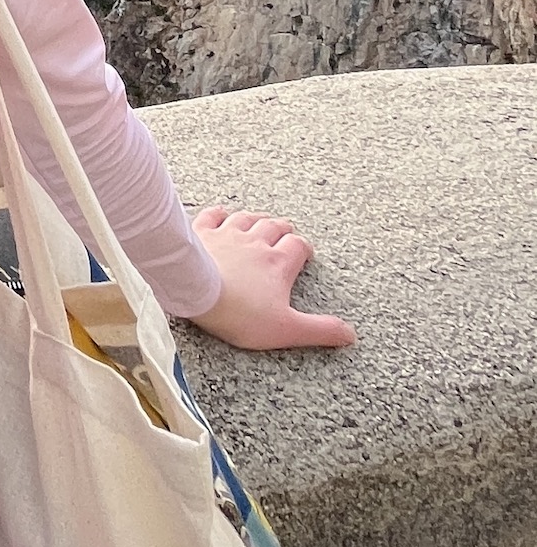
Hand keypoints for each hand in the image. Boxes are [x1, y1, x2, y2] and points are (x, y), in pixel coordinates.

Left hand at [187, 206, 355, 350]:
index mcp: (277, 264)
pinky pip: (212, 215)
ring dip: (256, 218)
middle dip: (282, 229)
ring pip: (246, 218)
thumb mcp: (287, 329)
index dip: (303, 248)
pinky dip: (219, 213)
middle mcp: (255, 242)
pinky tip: (221, 213)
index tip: (304, 252)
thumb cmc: (239, 313)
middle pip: (273, 227)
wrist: (197, 292)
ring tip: (261, 219)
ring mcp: (227, 234)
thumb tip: (349, 334)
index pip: (298, 247)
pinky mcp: (202, 232)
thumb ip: (320, 330)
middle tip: (286, 230)